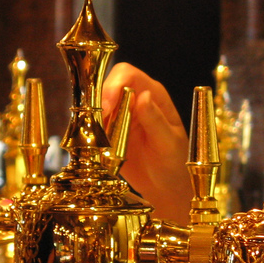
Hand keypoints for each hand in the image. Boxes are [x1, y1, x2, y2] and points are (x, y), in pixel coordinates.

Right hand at [101, 62, 191, 222]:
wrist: (166, 187)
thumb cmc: (175, 163)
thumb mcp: (169, 144)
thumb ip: (156, 121)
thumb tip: (143, 96)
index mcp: (154, 95)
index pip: (128, 75)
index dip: (113, 84)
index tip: (107, 106)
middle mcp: (134, 100)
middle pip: (106, 86)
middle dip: (98, 103)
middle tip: (97, 126)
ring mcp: (119, 116)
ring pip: (95, 105)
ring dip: (91, 119)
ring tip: (100, 141)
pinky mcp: (108, 132)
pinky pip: (91, 125)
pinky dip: (88, 134)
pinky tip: (97, 148)